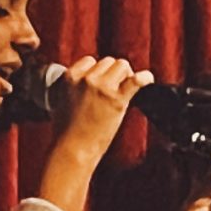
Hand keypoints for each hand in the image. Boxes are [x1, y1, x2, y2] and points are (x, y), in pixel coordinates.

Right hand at [46, 56, 149, 170]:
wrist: (72, 149)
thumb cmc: (67, 132)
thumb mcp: (63, 100)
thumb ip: (75, 87)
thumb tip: (90, 81)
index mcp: (70, 77)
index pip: (90, 61)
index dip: (98, 72)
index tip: (101, 84)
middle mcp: (86, 78)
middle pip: (108, 61)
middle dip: (113, 74)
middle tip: (113, 91)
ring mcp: (102, 87)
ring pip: (122, 65)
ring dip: (125, 76)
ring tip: (123, 91)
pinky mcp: (116, 99)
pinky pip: (136, 80)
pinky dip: (145, 78)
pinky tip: (147, 80)